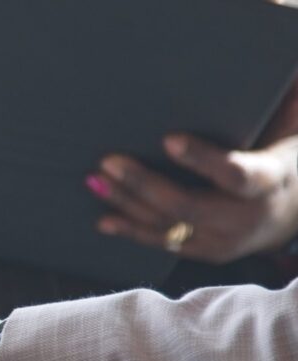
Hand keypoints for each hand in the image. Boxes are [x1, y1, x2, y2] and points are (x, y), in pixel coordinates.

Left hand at [85, 133, 297, 262]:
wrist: (289, 215)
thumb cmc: (271, 167)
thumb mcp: (270, 145)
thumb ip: (245, 126)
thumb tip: (211, 91)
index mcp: (267, 182)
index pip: (234, 174)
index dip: (201, 158)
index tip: (168, 139)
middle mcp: (244, 218)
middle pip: (186, 205)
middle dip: (143, 183)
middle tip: (109, 161)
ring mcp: (221, 243)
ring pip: (167, 226)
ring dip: (126, 204)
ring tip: (97, 183)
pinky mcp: (204, 254)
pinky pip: (162, 243)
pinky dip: (131, 229)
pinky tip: (105, 220)